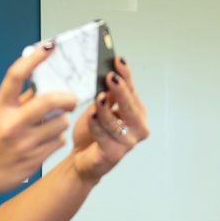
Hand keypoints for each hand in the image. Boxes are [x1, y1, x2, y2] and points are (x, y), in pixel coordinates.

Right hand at [0, 44, 76, 195]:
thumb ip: (17, 100)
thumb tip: (40, 81)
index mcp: (0, 109)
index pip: (16, 76)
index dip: (35, 58)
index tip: (49, 47)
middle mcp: (12, 125)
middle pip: (51, 101)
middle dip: (67, 98)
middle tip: (70, 99)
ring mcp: (24, 143)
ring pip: (60, 123)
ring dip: (60, 122)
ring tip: (48, 127)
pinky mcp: (34, 159)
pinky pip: (58, 142)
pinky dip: (55, 140)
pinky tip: (43, 143)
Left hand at [70, 57, 149, 181]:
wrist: (82, 160)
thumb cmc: (92, 134)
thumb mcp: (98, 110)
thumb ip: (105, 96)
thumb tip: (107, 75)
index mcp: (136, 112)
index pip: (132, 90)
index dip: (125, 75)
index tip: (117, 60)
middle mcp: (137, 126)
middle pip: (129, 105)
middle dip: (120, 89)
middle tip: (110, 76)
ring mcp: (128, 141)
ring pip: (115, 121)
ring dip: (105, 108)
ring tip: (98, 97)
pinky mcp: (115, 153)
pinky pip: (103, 136)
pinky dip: (96, 125)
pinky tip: (91, 116)